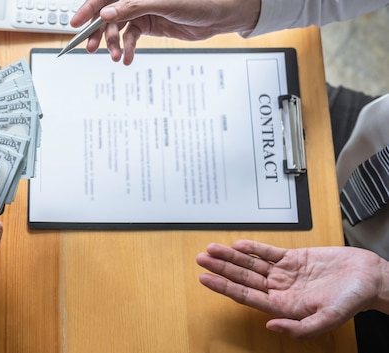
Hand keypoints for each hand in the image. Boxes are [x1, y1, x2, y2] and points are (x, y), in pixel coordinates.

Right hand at [70, 0, 260, 64]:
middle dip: (100, 31)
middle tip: (91, 46)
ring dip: (114, 42)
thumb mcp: (164, 3)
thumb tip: (106, 13)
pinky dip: (126, 48)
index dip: (89, 7)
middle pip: (106, 10)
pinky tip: (126, 58)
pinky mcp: (145, 22)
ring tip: (115, 56)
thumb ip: (133, 8)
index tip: (76, 23)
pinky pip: (128, 37)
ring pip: (116, 26)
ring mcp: (138, 6)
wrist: (217, 16)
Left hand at [196, 240, 388, 338]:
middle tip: (201, 259)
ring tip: (212, 249)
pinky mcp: (294, 258)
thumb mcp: (328, 319)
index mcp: (284, 306)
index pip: (246, 296)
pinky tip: (238, 244)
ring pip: (251, 263)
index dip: (224, 287)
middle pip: (243, 278)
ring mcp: (286, 273)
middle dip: (221, 269)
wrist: (370, 278)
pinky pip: (268, 253)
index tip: (205, 279)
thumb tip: (270, 326)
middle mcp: (281, 289)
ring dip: (232, 256)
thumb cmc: (353, 301)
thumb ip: (299, 327)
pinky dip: (253, 248)